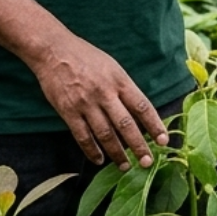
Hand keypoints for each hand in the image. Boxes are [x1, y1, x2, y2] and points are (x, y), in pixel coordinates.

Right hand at [30, 34, 168, 169]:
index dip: (155, 125)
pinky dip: (92, 151)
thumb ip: (124, 88)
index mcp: (119, 80)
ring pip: (105, 134)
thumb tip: (139, 113)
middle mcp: (105, 93)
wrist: (53, 50)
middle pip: (126, 125)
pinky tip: (99, 159)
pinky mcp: (68, 111)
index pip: (142, 106)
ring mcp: (86, 103)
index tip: (163, 141)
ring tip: (125, 165)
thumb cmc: (85, 57)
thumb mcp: (112, 66)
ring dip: (117, 153)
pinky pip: (83, 136)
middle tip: (147, 162)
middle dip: (139, 146)